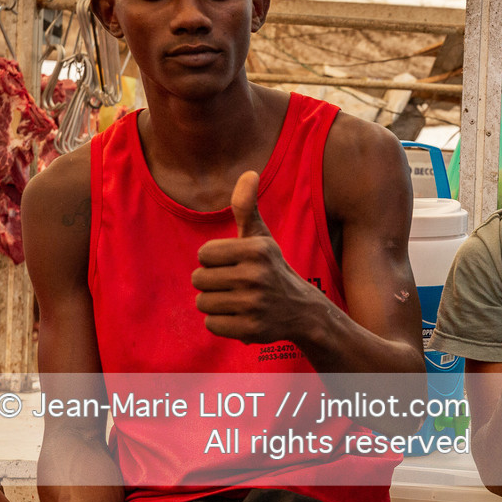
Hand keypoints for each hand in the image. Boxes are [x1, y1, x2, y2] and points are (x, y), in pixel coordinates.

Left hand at [192, 170, 325, 342]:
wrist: (302, 311)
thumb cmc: (272, 268)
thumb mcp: (261, 237)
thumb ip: (247, 206)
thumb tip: (249, 172)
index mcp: (256, 249)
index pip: (203, 254)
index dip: (214, 260)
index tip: (233, 264)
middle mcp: (255, 276)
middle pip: (199, 279)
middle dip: (212, 283)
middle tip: (235, 285)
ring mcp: (254, 304)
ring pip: (202, 302)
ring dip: (215, 303)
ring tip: (237, 301)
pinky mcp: (250, 329)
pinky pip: (211, 324)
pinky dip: (221, 323)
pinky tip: (240, 317)